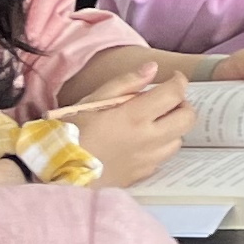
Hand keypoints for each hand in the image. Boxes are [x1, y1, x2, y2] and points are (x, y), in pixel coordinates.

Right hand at [48, 58, 193, 189]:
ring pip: (178, 140)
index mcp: (135, 117)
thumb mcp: (92, 100)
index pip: (174, 94)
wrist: (56, 172)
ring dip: (173, 128)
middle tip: (168, 101)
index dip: (178, 82)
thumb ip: (125, 83)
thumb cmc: (70, 132)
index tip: (173, 79)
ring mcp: (146, 160)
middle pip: (187, 118)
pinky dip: (160, 147)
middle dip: (182, 105)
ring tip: (154, 122)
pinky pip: (162, 158)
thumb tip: (152, 68)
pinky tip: (142, 143)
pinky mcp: (141, 175)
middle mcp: (147, 139)